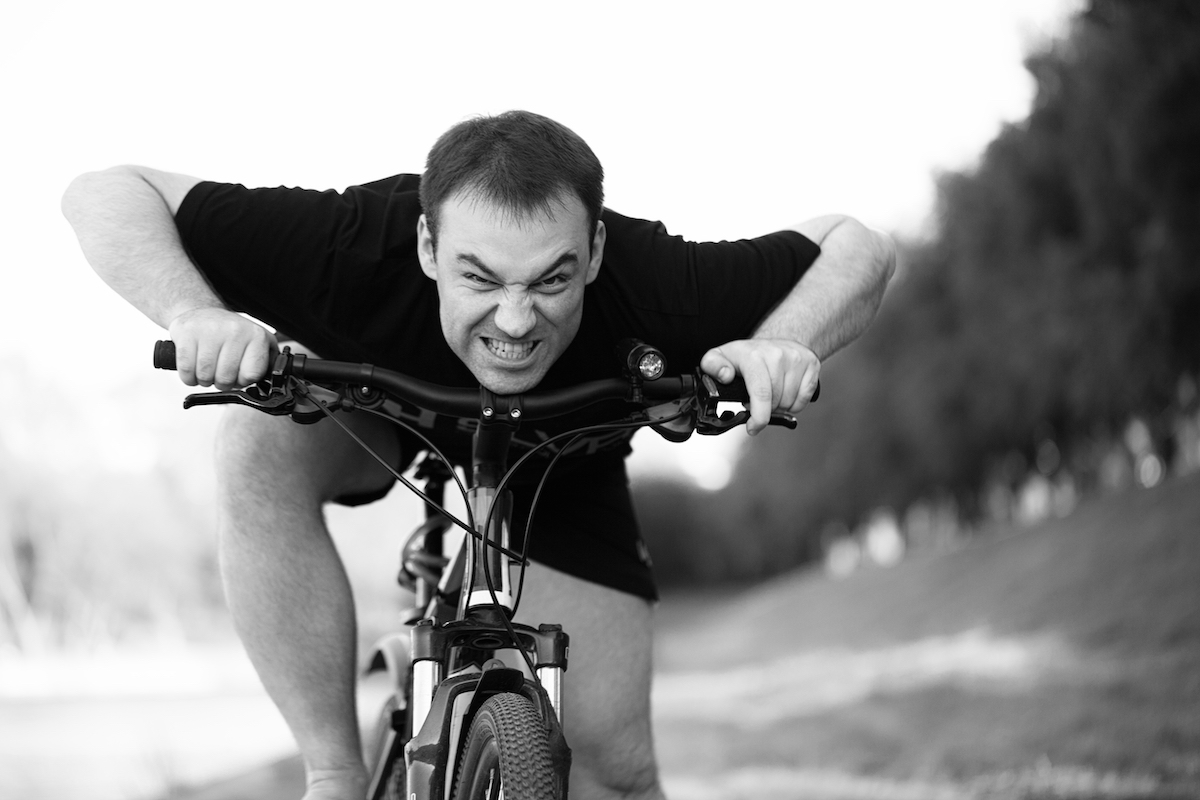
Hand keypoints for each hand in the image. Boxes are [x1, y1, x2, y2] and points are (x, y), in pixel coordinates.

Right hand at [167, 308, 276, 389]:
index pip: (251, 375)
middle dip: (222, 383)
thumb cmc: (232, 334)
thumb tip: (276, 382)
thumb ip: (269, 363)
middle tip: (220, 373)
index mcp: (256, 336)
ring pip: (205, 376)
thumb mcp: (258, 344)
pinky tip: (194, 368)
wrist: (203, 313)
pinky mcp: (187, 333)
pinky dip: (188, 377)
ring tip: (208, 369)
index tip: (239, 376)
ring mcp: (209, 330)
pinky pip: (186, 370)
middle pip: (226, 379)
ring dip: (204, 381)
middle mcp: (235, 330)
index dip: (243, 382)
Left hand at [700, 339, 819, 434]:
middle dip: (765, 410)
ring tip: (771, 394)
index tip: (753, 427)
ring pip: (790, 402)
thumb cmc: (748, 354)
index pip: (761, 392)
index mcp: (753, 355)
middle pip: (775, 402)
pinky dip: (795, 403)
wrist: (778, 338)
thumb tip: (724, 376)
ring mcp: (796, 359)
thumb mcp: (721, 356)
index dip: (759, 416)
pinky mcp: (812, 364)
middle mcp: (776, 354)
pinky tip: (785, 392)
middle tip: (758, 402)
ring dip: (779, 406)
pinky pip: (805, 398)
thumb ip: (712, 366)